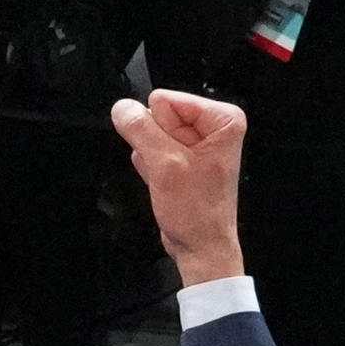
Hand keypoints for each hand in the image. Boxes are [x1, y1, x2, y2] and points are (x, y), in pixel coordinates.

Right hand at [114, 88, 248, 285]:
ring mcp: (196, 142)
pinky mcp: (182, 156)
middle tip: (169, 168)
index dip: (160, 129)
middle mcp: (213, 127)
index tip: (171, 155)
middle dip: (156, 142)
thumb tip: (122, 108)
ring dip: (153, 156)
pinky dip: (152, 165)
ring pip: (152, 132)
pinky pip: (152, 147)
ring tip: (169, 177)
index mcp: (222, 119)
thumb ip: (140, 130)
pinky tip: (164, 181)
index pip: (166, 100)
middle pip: (159, 114)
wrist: (199, 246)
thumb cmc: (197, 213)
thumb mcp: (164, 164)